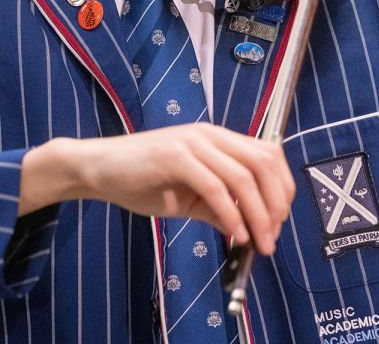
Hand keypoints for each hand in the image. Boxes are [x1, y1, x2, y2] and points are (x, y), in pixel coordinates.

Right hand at [20, 124, 294, 254]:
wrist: (98, 168)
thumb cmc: (141, 180)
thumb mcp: (189, 197)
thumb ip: (219, 207)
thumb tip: (249, 230)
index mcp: (219, 139)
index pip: (268, 155)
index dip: (281, 188)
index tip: (279, 222)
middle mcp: (211, 135)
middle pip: (263, 163)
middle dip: (275, 204)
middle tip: (273, 237)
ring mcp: (193, 143)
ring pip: (243, 176)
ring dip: (258, 214)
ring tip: (259, 243)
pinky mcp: (175, 157)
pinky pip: (214, 187)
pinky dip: (230, 213)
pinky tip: (234, 234)